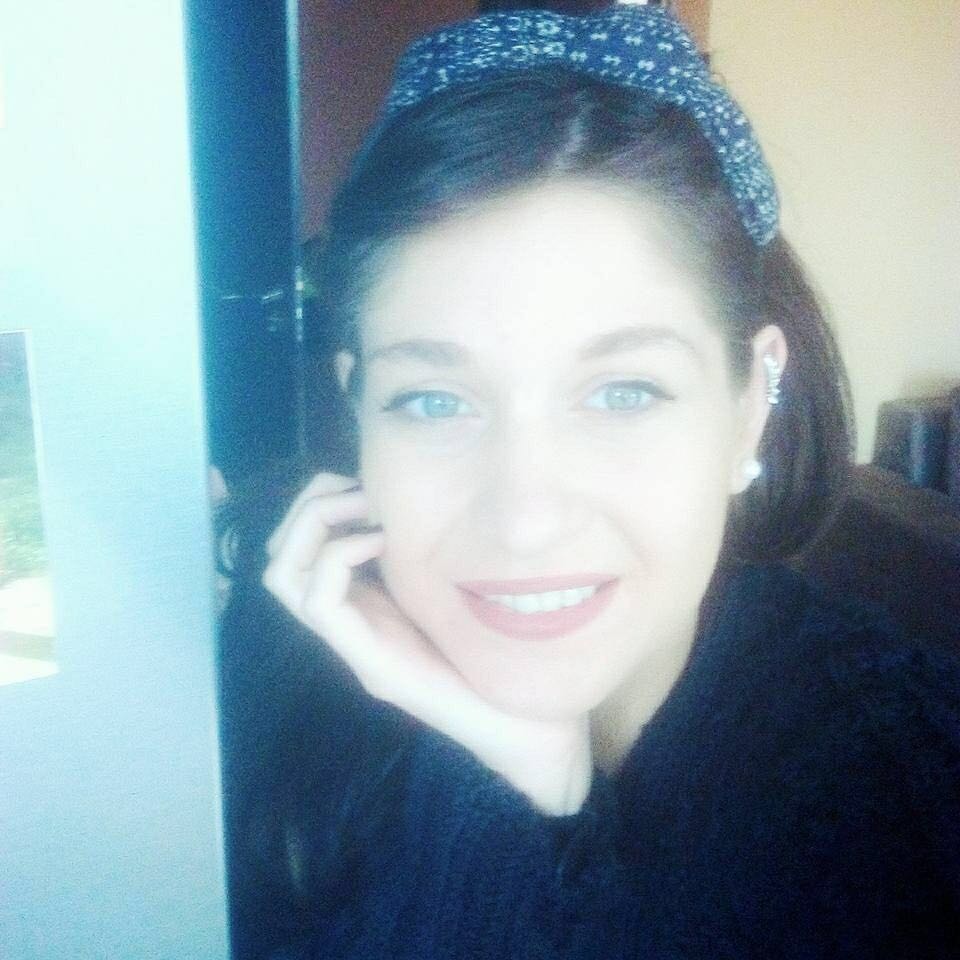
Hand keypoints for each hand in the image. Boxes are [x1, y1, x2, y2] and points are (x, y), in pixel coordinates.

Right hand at [262, 472, 592, 814]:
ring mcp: (354, 647)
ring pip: (284, 579)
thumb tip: (418, 503)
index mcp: (367, 607)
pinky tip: (381, 542)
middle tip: (357, 490)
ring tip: (363, 510)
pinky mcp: (371, 666)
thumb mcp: (456, 589)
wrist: (528, 728)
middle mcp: (349, 625)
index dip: (317, 505)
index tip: (363, 483)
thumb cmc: (503, 654)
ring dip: (314, 527)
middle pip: (281, 561)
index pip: (300, 553)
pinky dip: (339, 557)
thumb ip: (430, 558)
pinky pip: (320, 603)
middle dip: (307, 509)